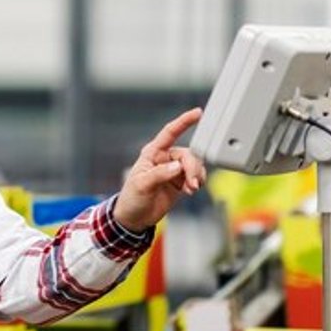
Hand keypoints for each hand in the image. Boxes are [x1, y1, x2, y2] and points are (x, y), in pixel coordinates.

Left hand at [112, 108, 207, 232]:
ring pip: (194, 165)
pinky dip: (198, 182)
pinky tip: (191, 190)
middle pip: (187, 154)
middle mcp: (165, 158)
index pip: (170, 132)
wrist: (135, 218)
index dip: (184, 121)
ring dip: (197, 176)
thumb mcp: (142, 185)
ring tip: (192, 189)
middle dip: (193, 168)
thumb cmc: (132, 198)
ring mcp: (173, 170)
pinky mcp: (180, 182)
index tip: (198, 113)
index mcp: (153, 153)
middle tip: (193, 183)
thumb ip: (160, 174)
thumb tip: (177, 167)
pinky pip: (196, 176)